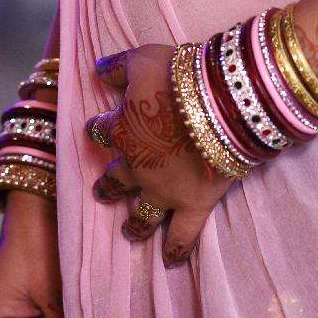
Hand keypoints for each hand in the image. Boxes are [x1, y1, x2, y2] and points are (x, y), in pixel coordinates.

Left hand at [85, 45, 235, 266]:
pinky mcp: (192, 204)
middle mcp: (136, 165)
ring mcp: (163, 190)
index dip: (100, 128)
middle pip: (115, 179)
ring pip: (142, 214)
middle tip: (104, 190)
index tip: (99, 127)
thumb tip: (98, 69)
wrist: (219, 101)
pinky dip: (177, 248)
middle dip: (109, 186)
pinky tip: (171, 259)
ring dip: (135, 224)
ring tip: (131, 232)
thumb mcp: (143, 58)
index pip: (101, 130)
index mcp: (121, 129)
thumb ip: (118, 66)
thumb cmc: (179, 74)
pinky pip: (182, 235)